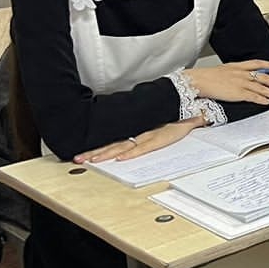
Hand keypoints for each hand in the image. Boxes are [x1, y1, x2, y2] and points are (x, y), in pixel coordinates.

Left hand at [75, 118, 205, 163]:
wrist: (190, 106)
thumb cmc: (172, 115)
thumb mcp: (152, 121)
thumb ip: (139, 128)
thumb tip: (125, 138)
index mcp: (135, 128)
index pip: (111, 140)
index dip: (95, 147)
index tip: (80, 153)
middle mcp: (138, 131)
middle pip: (112, 144)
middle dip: (94, 152)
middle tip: (78, 159)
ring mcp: (148, 134)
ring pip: (123, 146)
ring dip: (106, 154)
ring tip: (92, 161)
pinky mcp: (160, 138)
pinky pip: (143, 147)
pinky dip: (131, 153)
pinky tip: (120, 158)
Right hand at [182, 60, 268, 104]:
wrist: (198, 80)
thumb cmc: (204, 77)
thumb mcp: (220, 70)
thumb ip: (229, 73)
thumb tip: (231, 77)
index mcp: (236, 66)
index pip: (256, 63)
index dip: (268, 65)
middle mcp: (241, 73)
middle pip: (263, 76)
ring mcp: (241, 83)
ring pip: (261, 87)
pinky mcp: (238, 93)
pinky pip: (254, 96)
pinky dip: (262, 99)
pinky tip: (268, 101)